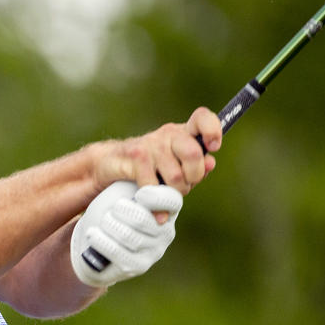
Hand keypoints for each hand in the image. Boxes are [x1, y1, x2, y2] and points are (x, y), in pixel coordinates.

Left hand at [70, 181, 182, 286]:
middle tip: (112, 209)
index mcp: (166, 208)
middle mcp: (165, 231)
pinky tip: (92, 233)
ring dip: (108, 225)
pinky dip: (101, 241)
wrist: (96, 239)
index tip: (139, 193)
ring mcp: (153, 251)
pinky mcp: (138, 266)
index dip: (155, 196)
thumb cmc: (110, 209)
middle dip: (121, 211)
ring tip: (102, 221)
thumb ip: (134, 184)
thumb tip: (140, 184)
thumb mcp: (121, 191)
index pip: (172, 200)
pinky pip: (118, 253)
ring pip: (129, 237)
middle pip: (143, 219)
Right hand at [94, 107, 221, 193]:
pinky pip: (153, 186)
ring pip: (175, 176)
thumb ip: (196, 166)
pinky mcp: (135, 157)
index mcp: (182, 132)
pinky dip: (155, 202)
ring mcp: (151, 144)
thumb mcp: (177, 167)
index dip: (212, 130)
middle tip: (185, 185)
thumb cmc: (149, 168)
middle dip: (193, 178)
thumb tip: (210, 163)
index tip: (213, 147)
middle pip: (193, 154)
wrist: (110, 164)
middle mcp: (168, 134)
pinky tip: (152, 205)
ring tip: (165, 194)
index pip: (202, 118)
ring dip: (173, 193)